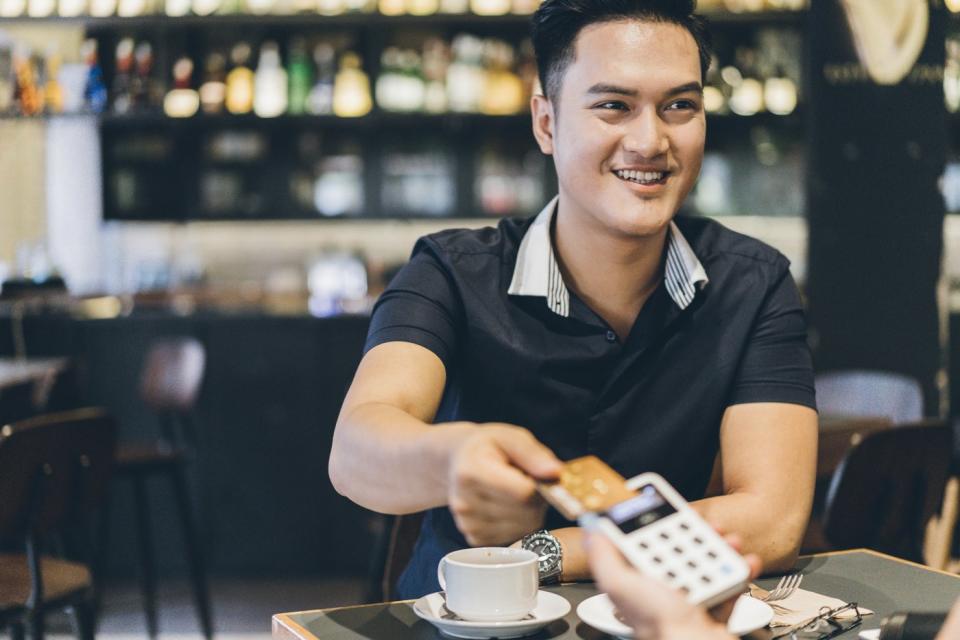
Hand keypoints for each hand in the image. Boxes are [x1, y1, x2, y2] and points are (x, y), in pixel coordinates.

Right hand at [447, 424, 561, 546]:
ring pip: (523, 527)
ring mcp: (467, 524)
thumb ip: (534, 454)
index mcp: (471, 472)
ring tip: (517, 490)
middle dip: (538, 499)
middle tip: (530, 481)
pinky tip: (508, 505)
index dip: (541, 485)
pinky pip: (514, 536)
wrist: (458, 461)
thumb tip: (555, 473)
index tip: (539, 474)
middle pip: (525, 513)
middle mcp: (465, 502)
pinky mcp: (474, 538)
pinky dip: (519, 523)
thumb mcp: (511, 437)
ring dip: (530, 511)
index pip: (523, 493)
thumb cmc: (488, 446)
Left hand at [585, 527, 760, 639]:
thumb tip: (592, 533)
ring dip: (723, 549)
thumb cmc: (660, 625)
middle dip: (698, 536)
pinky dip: (740, 573)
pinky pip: (730, 587)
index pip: (644, 549)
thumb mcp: (621, 585)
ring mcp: (691, 604)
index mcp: (638, 586)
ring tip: (731, 541)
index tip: (671, 511)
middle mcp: (663, 595)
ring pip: (708, 568)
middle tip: (710, 525)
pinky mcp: (716, 614)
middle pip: (680, 555)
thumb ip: (604, 558)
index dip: (657, 527)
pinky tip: (746, 562)